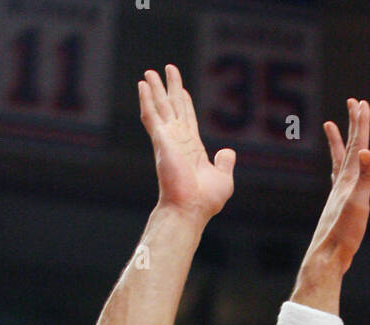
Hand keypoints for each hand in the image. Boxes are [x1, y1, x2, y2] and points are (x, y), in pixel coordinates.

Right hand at [139, 65, 234, 221]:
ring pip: (160, 107)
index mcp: (192, 149)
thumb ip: (225, 163)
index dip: (185, 103)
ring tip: (149, 72)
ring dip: (155, 89)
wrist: (190, 210)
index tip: (182, 89)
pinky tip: (142, 85)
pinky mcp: (161, 140)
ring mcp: (168, 139)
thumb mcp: (223, 179)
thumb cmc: (205, 201)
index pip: (188, 119)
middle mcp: (178, 141)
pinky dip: (146, 99)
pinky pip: (151, 115)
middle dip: (169, 88)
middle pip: (173, 107)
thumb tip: (228, 151)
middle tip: (166, 69)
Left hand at [295, 99, 369, 292]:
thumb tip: (366, 152)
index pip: (357, 145)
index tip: (361, 102)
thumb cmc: (344, 233)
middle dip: (353, 125)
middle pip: (349, 148)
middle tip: (353, 102)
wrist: (327, 258)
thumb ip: (365, 177)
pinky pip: (338, 180)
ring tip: (331, 126)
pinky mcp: (337, 208)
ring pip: (340, 161)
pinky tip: (338, 172)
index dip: (360, 124)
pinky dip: (339, 169)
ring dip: (339, 143)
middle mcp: (342, 184)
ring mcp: (338, 195)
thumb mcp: (359, 203)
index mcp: (348, 180)